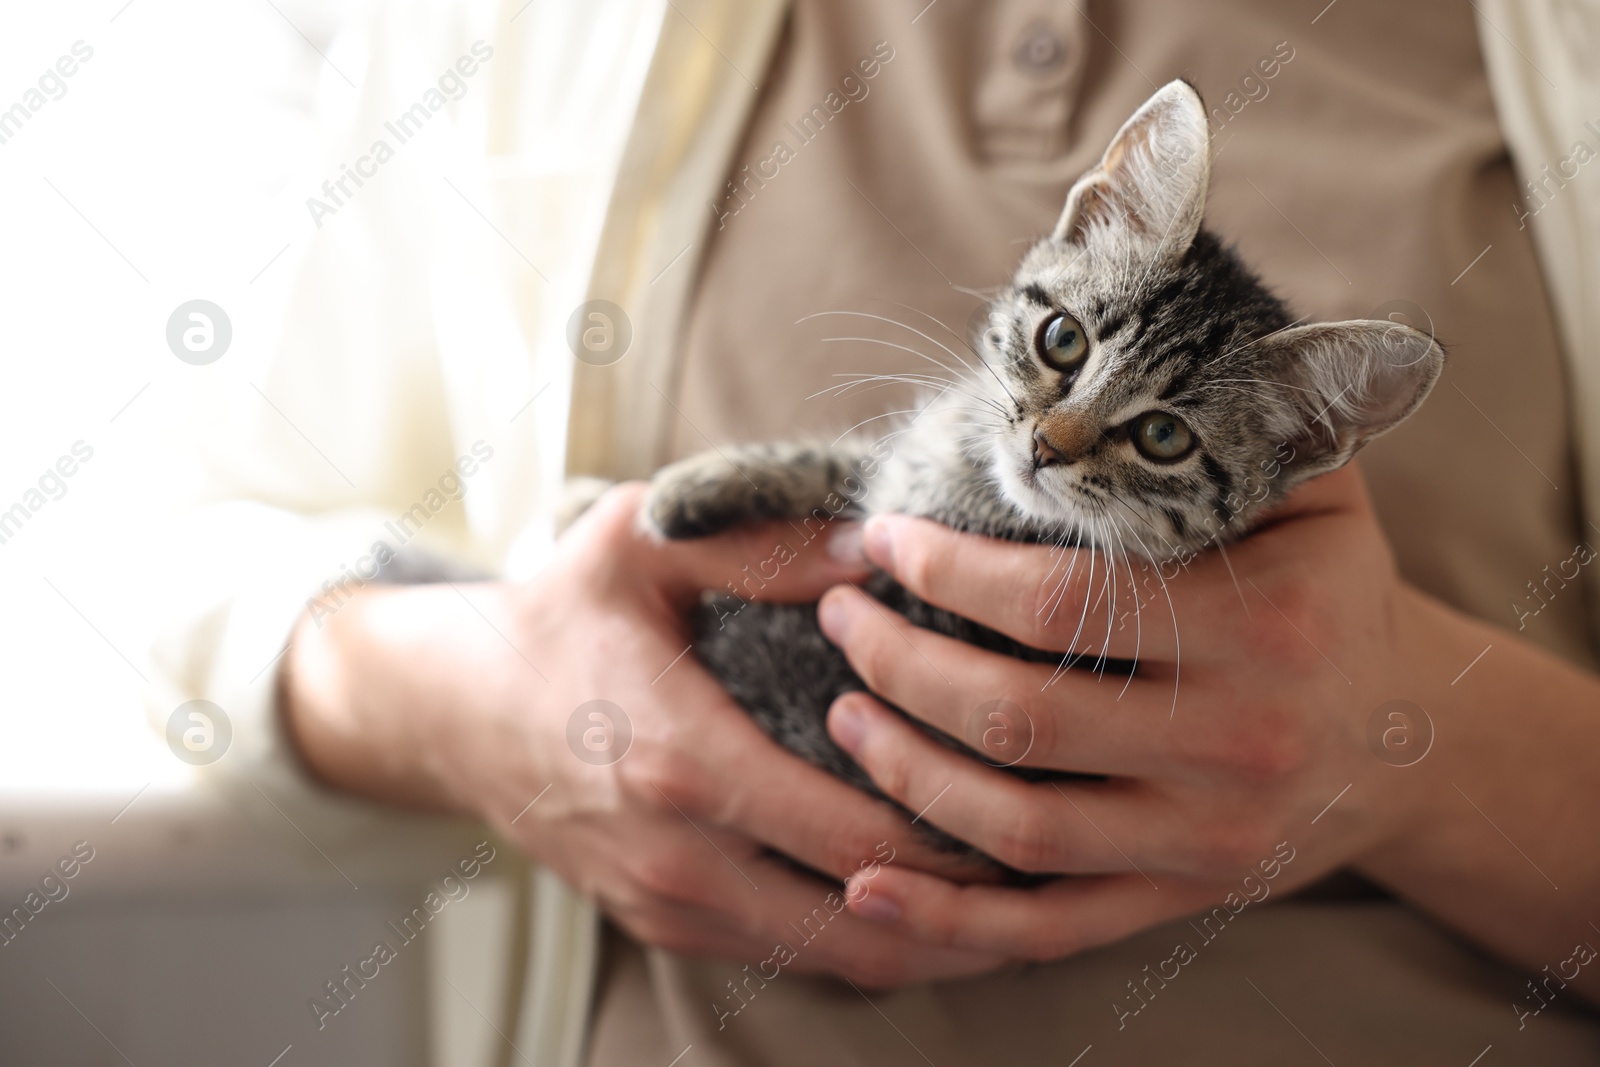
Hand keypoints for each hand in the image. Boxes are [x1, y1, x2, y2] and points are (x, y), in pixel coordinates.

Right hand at [283, 483, 1006, 985]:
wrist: (454, 710)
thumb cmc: (560, 615)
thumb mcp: (644, 543)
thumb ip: (764, 543)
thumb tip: (882, 546)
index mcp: (684, 760)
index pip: (860, 835)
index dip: (961, 831)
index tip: (1035, 793)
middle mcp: (680, 857)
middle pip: (866, 920)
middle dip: (973, 904)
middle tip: (1061, 860)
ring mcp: (671, 905)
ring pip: (838, 959)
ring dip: (935, 936)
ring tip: (1021, 894)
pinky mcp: (667, 925)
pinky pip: (793, 956)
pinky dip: (871, 937)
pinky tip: (931, 899)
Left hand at [814, 465, 1439, 956]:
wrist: (1414, 741)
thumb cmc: (1330, 592)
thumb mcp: (1311, 490)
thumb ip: (1221, 429)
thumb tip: (1088, 369)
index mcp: (1268, 627)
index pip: (1061, 603)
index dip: (947, 571)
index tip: (882, 538)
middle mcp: (1240, 743)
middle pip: (1019, 719)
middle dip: (900, 664)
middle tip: (839, 618)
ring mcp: (1207, 839)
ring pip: (1018, 826)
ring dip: (904, 772)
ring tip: (843, 710)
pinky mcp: (1179, 901)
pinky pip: (1047, 927)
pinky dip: (948, 916)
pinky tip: (866, 884)